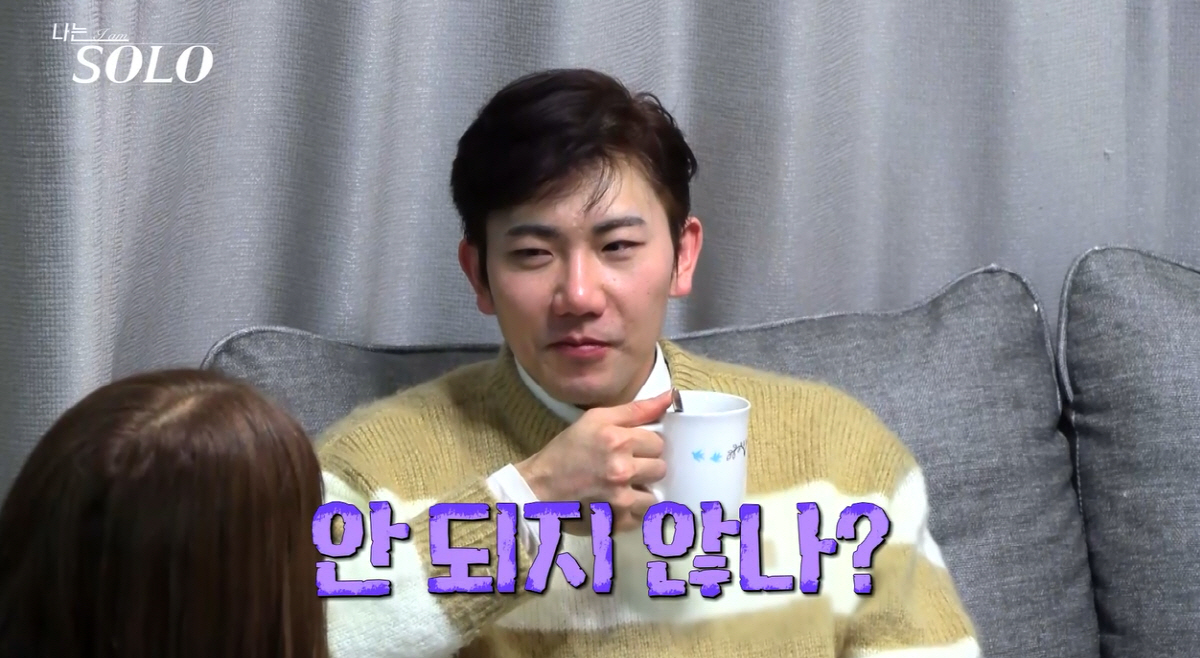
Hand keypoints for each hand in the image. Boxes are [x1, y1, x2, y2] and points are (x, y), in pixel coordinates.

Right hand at [515, 390, 672, 534]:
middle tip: (624, 468)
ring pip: (655, 495)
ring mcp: (620, 499)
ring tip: (621, 488)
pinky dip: (632, 511)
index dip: (644, 445)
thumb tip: (669, 397)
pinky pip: (642, 517)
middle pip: (660, 468)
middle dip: (645, 467)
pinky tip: (614, 503)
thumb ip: (636, 409)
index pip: (658, 442)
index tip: (629, 449)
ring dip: (641, 492)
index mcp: (617, 440)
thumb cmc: (566, 452)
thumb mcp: (595, 420)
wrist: (538, 489)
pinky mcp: (617, 523)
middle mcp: (621, 470)